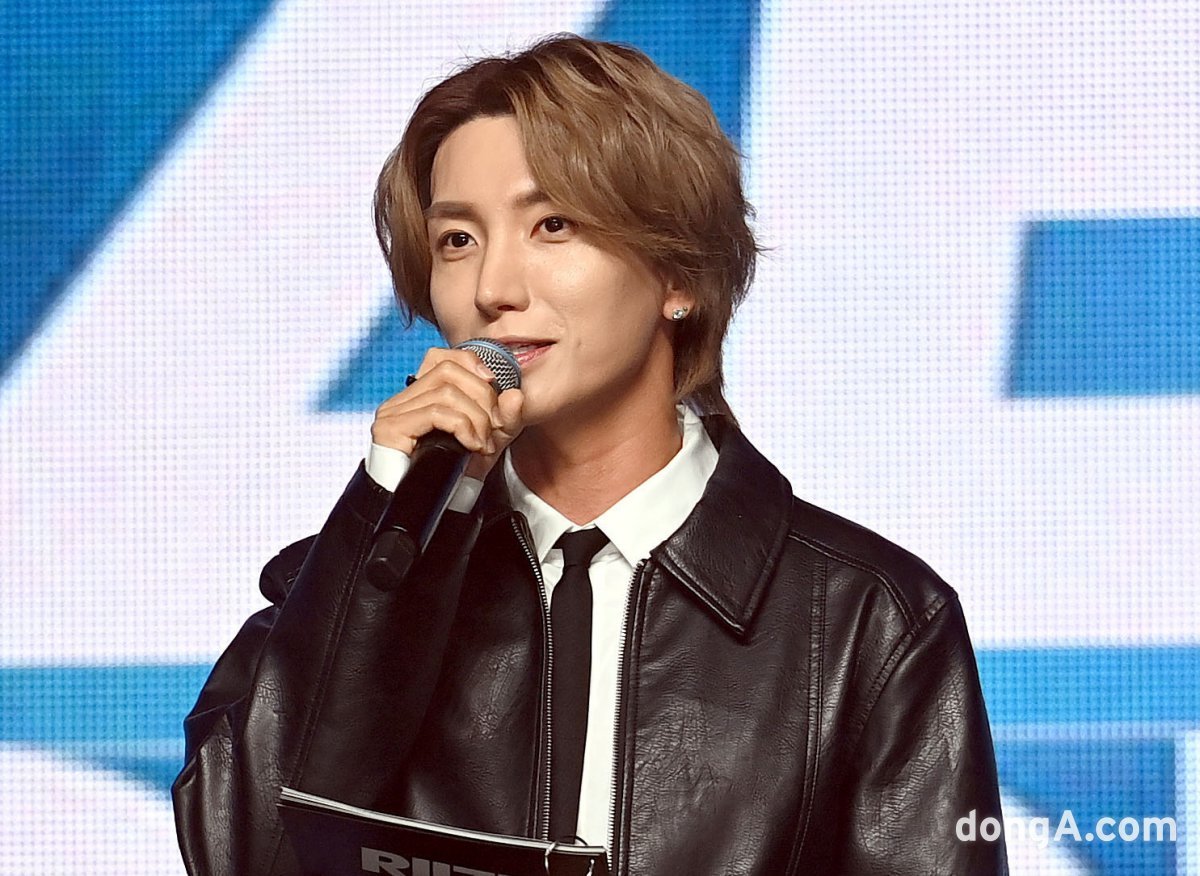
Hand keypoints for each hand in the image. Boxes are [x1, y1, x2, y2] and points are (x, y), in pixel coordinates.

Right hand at [371, 347, 524, 480]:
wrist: (434, 512)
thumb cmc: (454, 476)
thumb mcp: (487, 442)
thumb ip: (504, 419)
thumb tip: (515, 394)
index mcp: (420, 396)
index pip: (441, 356)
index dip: (472, 363)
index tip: (494, 385)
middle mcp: (402, 400)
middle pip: (448, 370)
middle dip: (482, 396)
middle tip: (493, 427)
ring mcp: (393, 413)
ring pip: (446, 392)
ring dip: (476, 418)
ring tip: (482, 443)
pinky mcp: (390, 430)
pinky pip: (435, 413)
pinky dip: (462, 427)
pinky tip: (471, 446)